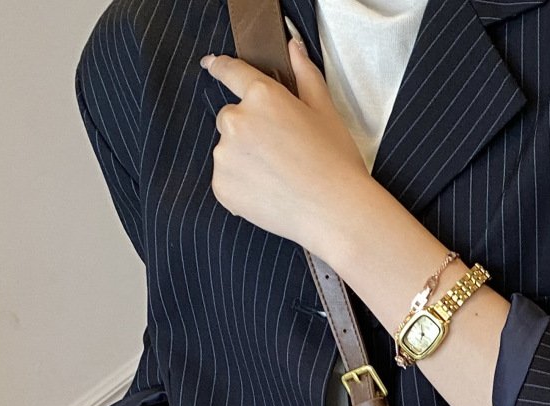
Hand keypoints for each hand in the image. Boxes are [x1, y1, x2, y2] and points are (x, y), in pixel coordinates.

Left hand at [199, 34, 370, 254]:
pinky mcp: (223, 186)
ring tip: (279, 178)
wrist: (336, 214)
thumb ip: (305, 75)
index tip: (212, 65)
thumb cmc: (336, 164)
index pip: (231, 71)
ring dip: (245, 160)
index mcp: (262, 96)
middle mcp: (237, 121)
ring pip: (228, 151)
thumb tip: (293, 47)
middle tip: (281, 153)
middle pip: (231, 118)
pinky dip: (243, 187)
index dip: (220, 67)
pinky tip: (270, 194)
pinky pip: (227, 181)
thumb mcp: (326, 112)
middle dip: (250, 131)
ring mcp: (226, 155)